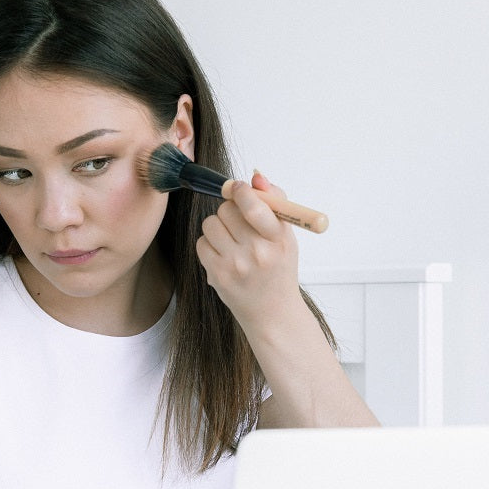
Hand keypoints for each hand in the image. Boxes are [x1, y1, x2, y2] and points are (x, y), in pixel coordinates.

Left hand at [196, 171, 302, 325]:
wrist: (272, 312)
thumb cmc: (279, 269)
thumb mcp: (286, 236)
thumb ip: (274, 202)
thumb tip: (256, 176)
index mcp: (279, 239)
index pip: (254, 206)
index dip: (241, 191)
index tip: (237, 188)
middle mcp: (258, 252)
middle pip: (227, 209)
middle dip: (230, 210)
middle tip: (239, 223)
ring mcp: (236, 265)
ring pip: (210, 224)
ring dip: (218, 227)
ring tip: (231, 241)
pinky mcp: (218, 275)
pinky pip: (202, 243)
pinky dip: (209, 245)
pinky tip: (223, 255)